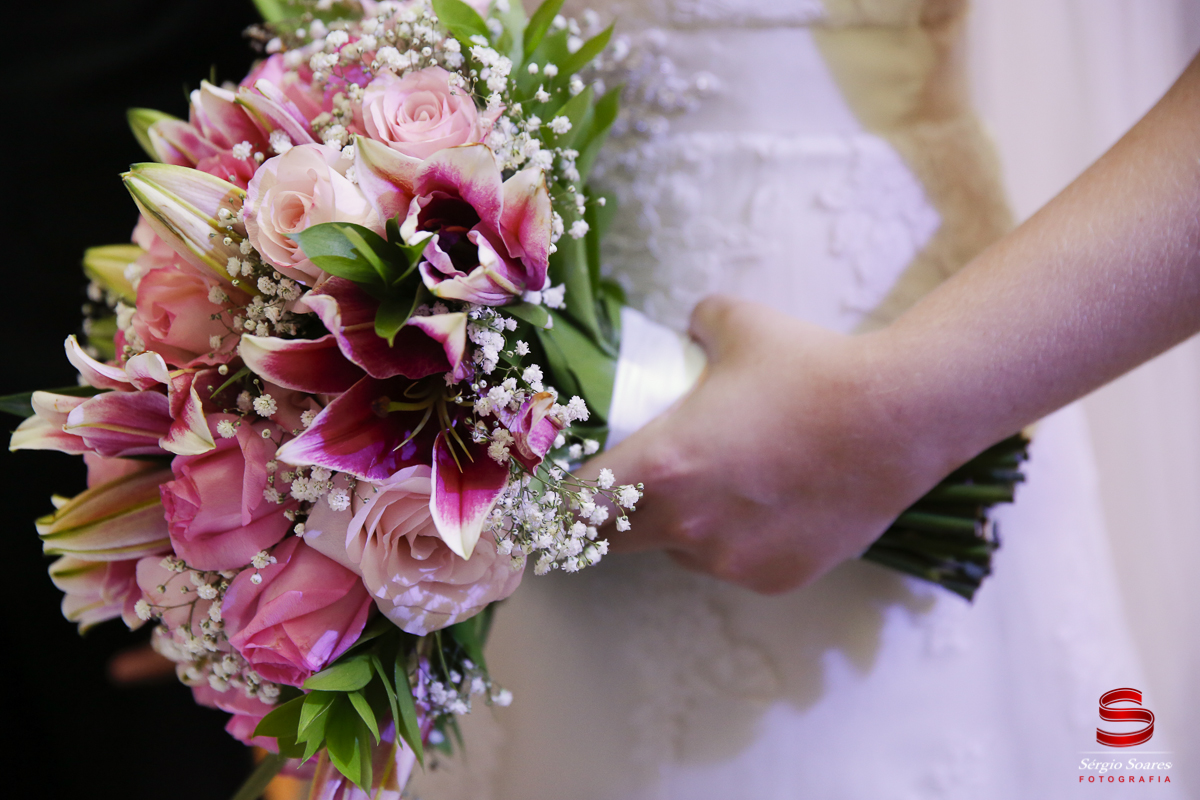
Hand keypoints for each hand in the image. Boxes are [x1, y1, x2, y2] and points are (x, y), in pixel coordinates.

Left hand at [578, 295, 956, 593]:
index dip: (555, 500)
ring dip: (676, 526)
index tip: (555, 490)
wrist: (900, 418)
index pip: (572, 506)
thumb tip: (688, 327)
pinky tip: (766, 503)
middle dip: (605, 518)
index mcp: (661, 468)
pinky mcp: (774, 579)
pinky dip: (732, 540)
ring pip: (676, 550)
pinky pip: (731, 562)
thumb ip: (694, 324)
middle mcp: (686, 527)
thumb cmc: (809, 368)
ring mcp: (730, 561)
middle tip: (617, 488)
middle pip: (609, 542)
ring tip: (717, 482)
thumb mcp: (736, 324)